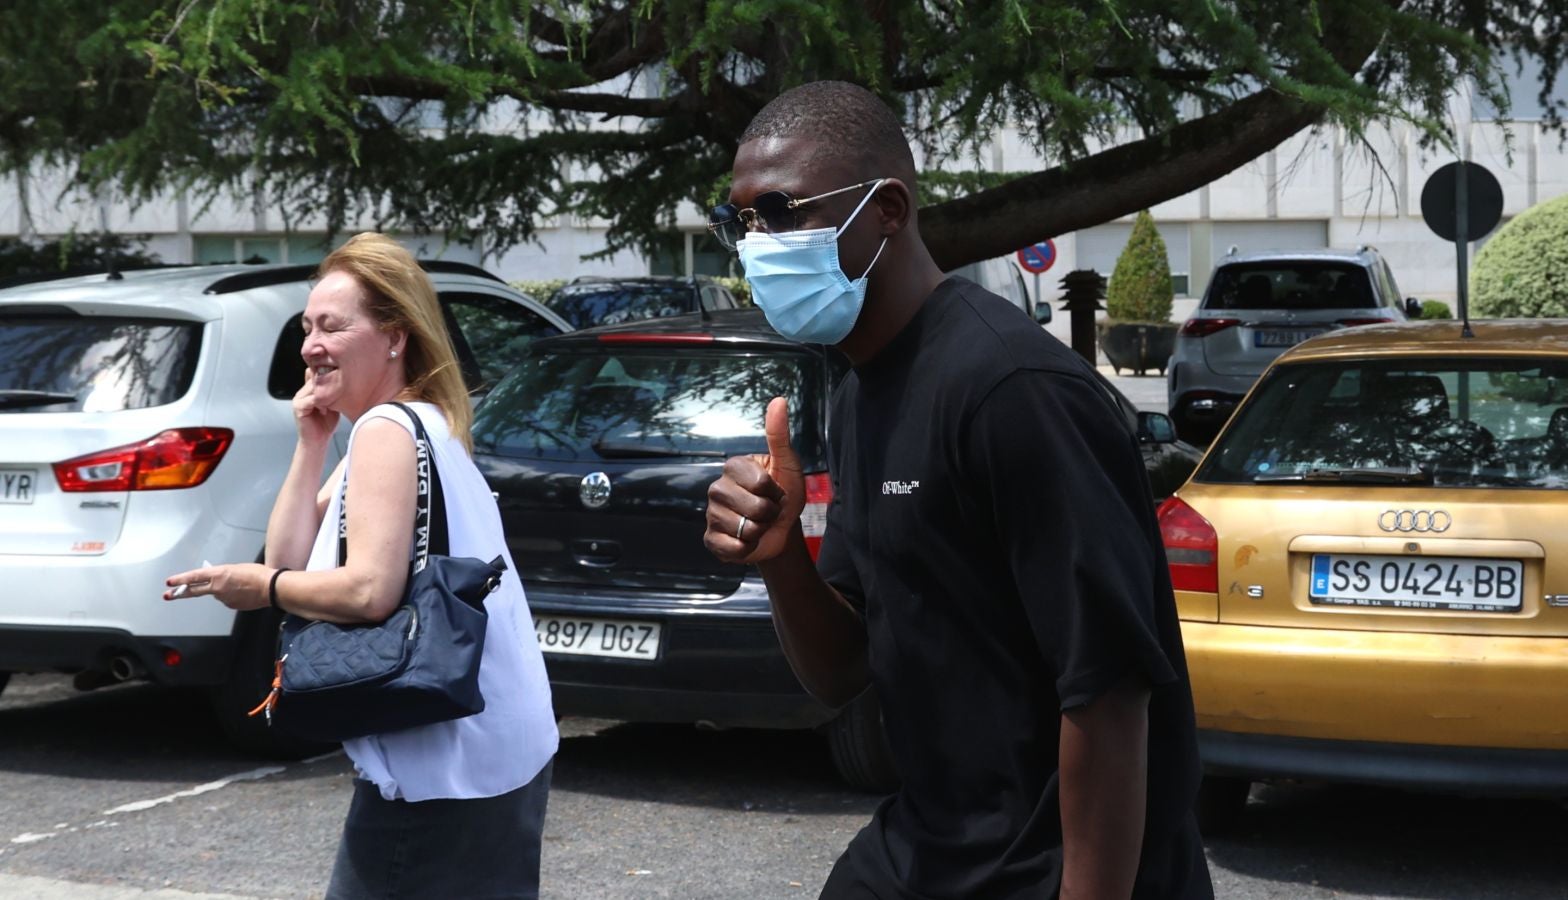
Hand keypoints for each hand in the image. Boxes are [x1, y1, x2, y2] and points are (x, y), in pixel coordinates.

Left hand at [164, 563, 271, 610]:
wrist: (271, 588)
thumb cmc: (258, 574)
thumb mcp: (236, 568)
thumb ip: (222, 575)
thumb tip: (217, 581)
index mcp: (219, 574)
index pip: (194, 577)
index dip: (180, 580)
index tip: (170, 582)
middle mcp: (218, 588)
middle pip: (194, 591)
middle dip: (179, 593)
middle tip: (168, 595)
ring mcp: (223, 598)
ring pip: (216, 594)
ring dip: (222, 590)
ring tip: (240, 585)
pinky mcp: (231, 605)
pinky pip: (227, 599)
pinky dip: (232, 596)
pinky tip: (243, 592)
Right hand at [293, 368, 339, 447]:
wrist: (317, 441)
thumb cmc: (326, 424)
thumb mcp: (333, 404)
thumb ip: (334, 393)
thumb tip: (348, 381)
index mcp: (309, 390)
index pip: (316, 374)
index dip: (328, 374)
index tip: (342, 375)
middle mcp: (302, 392)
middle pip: (315, 379)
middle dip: (329, 383)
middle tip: (341, 389)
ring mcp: (299, 399)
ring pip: (314, 388)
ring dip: (325, 394)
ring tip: (333, 403)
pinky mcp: (299, 407)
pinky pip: (311, 400)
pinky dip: (321, 403)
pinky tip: (326, 410)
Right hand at [704, 397, 804, 564]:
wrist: (781, 531)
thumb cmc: (784, 494)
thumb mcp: (788, 465)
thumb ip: (779, 435)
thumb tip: (779, 400)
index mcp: (733, 467)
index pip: (761, 483)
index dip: (776, 492)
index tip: (775, 491)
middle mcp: (717, 488)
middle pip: (755, 508)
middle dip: (770, 514)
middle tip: (768, 511)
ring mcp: (711, 514)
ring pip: (746, 529)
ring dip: (760, 532)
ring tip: (758, 525)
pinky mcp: (711, 539)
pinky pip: (734, 547)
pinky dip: (747, 549)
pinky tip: (746, 541)